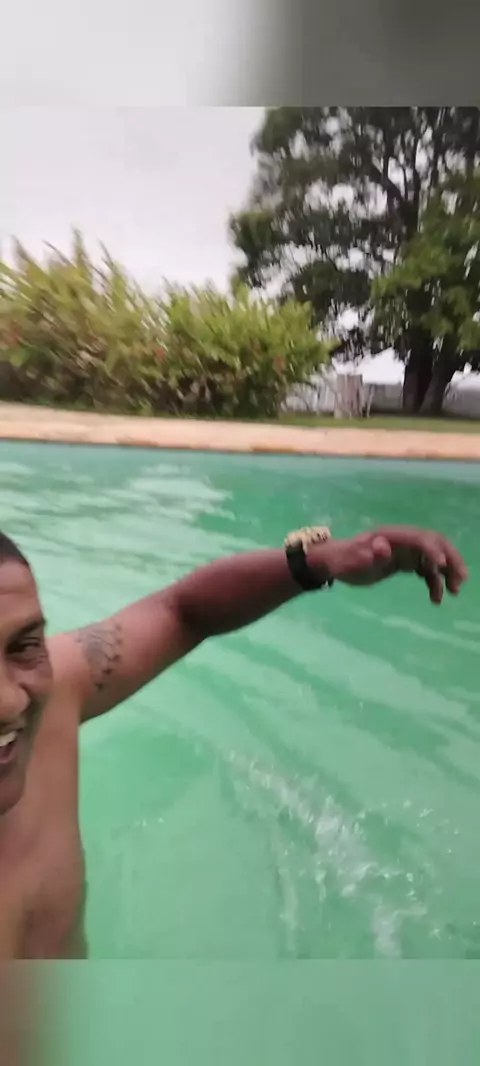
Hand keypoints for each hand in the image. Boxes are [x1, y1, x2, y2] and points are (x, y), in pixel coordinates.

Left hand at [314, 526, 467, 604]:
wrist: (335, 564)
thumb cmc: (343, 561)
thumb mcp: (354, 560)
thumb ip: (369, 554)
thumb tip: (383, 545)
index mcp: (392, 536)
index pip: (419, 538)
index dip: (433, 550)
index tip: (442, 567)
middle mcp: (403, 540)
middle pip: (435, 544)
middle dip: (450, 559)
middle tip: (461, 579)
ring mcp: (405, 551)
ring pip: (434, 557)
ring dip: (447, 572)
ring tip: (454, 591)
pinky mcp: (404, 562)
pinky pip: (425, 570)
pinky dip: (434, 582)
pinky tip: (436, 598)